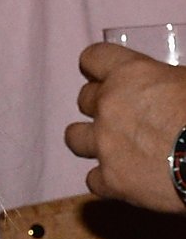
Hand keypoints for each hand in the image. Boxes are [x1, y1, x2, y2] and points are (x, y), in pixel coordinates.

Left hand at [66, 42, 185, 214]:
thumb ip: (163, 80)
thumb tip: (165, 88)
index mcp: (129, 74)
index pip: (94, 58)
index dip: (96, 67)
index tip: (100, 74)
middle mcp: (109, 105)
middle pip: (84, 99)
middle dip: (99, 105)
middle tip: (121, 115)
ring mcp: (105, 144)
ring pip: (74, 137)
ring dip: (90, 140)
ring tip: (110, 146)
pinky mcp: (110, 180)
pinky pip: (93, 179)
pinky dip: (107, 179)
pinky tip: (126, 179)